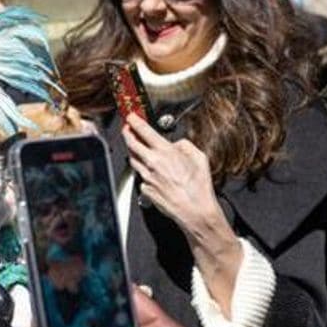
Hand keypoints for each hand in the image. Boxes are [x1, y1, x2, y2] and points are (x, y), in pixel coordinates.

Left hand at [123, 114, 228, 246]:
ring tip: (134, 146)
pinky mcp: (145, 190)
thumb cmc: (198, 187)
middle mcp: (152, 164)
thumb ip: (185, 145)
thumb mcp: (199, 157)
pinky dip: (142, 171)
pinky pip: (140, 177)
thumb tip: (177, 144)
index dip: (135, 121)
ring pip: (133, 160)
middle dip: (127, 133)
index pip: (144, 131)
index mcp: (165, 152)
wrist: (194, 211)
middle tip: (127, 129)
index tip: (131, 116)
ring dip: (132, 150)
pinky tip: (149, 171)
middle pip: (131, 144)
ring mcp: (147, 177)